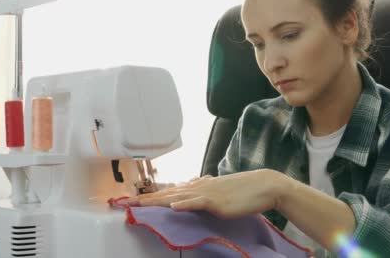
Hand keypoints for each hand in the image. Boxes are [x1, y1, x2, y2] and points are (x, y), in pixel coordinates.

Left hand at [127, 169, 285, 218]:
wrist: (264, 185)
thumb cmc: (244, 190)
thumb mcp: (220, 191)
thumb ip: (204, 191)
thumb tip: (190, 188)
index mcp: (199, 186)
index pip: (171, 191)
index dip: (152, 195)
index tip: (134, 200)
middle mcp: (199, 187)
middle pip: (168, 193)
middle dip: (146, 198)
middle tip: (125, 202)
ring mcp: (208, 193)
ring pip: (177, 196)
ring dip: (157, 200)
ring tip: (139, 204)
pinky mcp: (217, 201)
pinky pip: (198, 202)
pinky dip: (184, 203)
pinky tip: (172, 205)